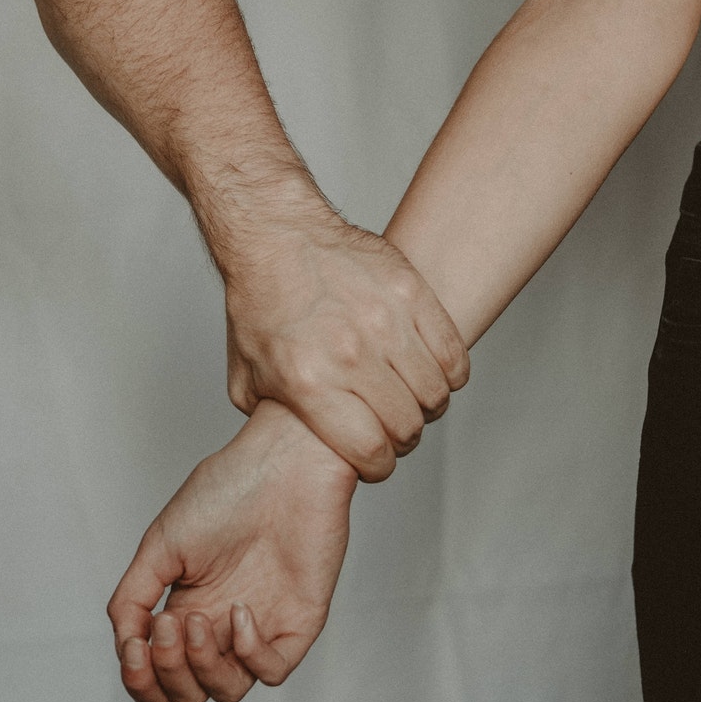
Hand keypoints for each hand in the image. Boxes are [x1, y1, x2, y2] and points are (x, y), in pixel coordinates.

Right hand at [108, 400, 357, 701]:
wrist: (284, 462)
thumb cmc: (227, 489)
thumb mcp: (161, 543)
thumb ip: (132, 597)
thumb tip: (125, 644)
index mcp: (187, 607)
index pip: (159, 674)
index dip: (141, 680)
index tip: (135, 648)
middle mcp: (222, 625)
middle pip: (189, 691)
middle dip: (169, 674)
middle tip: (168, 626)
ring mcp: (260, 627)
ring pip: (227, 690)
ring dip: (204, 669)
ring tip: (200, 621)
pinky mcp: (298, 623)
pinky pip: (272, 671)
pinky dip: (250, 655)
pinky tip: (241, 612)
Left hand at [224, 214, 468, 481]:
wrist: (276, 236)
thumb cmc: (260, 303)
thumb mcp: (247, 376)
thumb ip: (274, 420)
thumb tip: (297, 449)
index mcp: (309, 383)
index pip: (370, 451)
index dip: (378, 465)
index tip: (376, 458)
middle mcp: (350, 355)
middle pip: (407, 425)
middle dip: (402, 438)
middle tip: (393, 427)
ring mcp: (385, 321)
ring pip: (435, 393)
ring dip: (427, 404)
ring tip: (411, 396)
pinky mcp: (411, 293)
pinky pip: (453, 354)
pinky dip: (449, 372)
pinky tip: (431, 369)